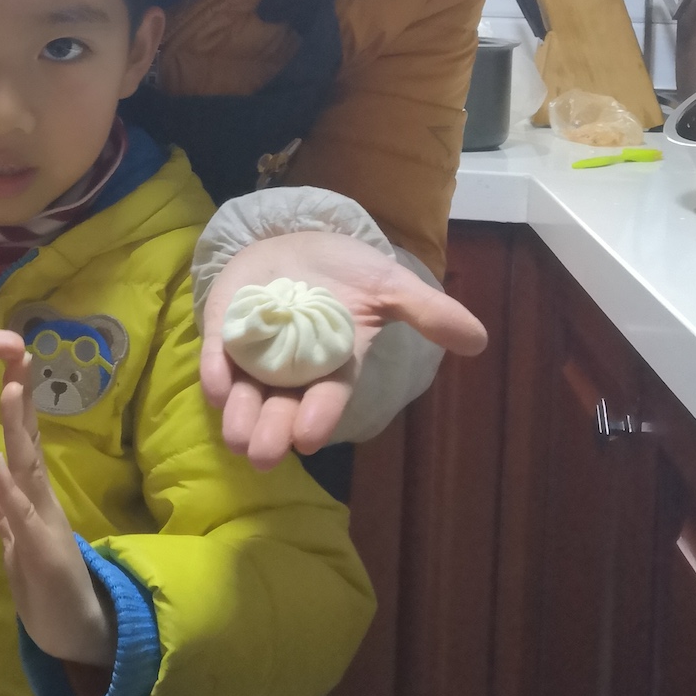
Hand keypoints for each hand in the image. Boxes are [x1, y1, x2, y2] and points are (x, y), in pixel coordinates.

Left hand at [0, 361, 116, 672]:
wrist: (81, 636)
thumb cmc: (48, 592)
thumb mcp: (15, 542)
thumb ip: (1, 507)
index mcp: (33, 502)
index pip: (21, 446)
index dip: (16, 408)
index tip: (12, 367)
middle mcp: (41, 505)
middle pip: (28, 446)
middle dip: (21, 403)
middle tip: (18, 355)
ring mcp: (44, 527)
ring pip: (28, 471)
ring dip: (18, 431)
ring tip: (10, 389)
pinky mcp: (42, 554)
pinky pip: (21, 517)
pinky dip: (9, 490)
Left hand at [200, 230, 486, 469]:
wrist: (299, 239)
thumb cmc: (346, 270)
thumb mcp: (389, 286)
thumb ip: (428, 311)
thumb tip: (479, 340)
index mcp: (335, 363)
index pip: (329, 397)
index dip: (320, 415)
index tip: (309, 436)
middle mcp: (294, 369)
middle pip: (283, 407)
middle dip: (273, 432)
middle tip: (264, 456)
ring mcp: (256, 353)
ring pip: (246, 394)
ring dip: (240, 416)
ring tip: (237, 439)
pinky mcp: (225, 331)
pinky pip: (217, 357)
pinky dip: (215, 372)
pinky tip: (216, 388)